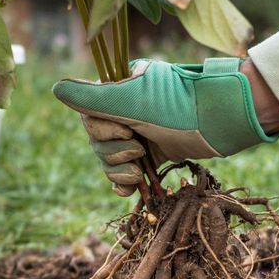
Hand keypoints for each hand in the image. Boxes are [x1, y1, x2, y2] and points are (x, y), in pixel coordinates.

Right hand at [53, 58, 278, 195]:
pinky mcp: (153, 155)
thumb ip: (91, 96)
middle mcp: (126, 111)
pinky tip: (131, 190)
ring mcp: (140, 133)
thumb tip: (55, 88)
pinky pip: (125, 174)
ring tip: (141, 170)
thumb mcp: (131, 99)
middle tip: (139, 148)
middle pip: (96, 142)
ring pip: (109, 161)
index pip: (88, 117)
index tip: (126, 130)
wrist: (223, 122)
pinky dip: (125, 185)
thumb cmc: (178, 106)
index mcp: (118, 91)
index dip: (102, 131)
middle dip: (114, 152)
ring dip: (121, 171)